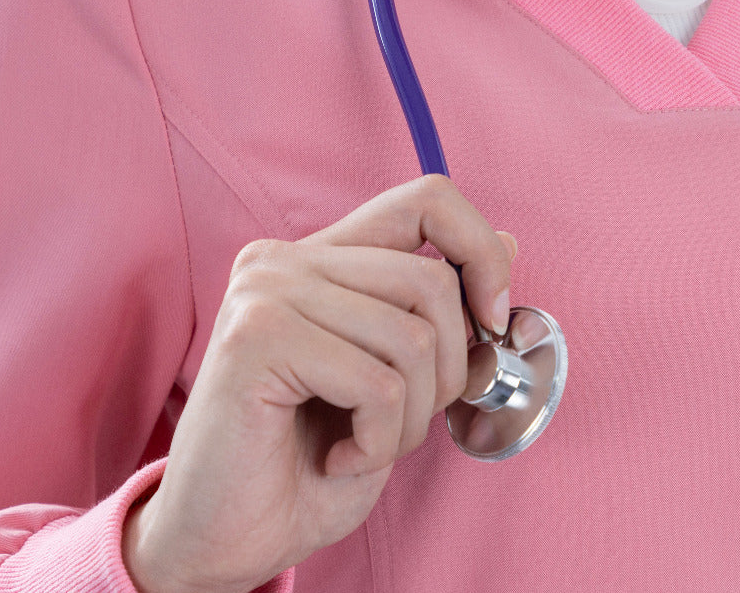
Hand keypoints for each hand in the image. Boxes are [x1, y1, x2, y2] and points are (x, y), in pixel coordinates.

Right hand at [121, 173, 516, 592]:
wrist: (229, 539)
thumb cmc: (309, 464)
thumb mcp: (400, 382)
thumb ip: (440, 311)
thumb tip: (510, 243)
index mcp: (321, 258)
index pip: (427, 200)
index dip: (479, 252)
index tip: (491, 321)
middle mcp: (284, 260)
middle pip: (432, 280)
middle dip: (447, 373)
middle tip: (401, 422)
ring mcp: (265, 292)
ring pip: (414, 338)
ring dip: (411, 418)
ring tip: (363, 445)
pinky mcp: (256, 337)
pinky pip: (379, 383)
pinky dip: (379, 442)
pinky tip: (338, 458)